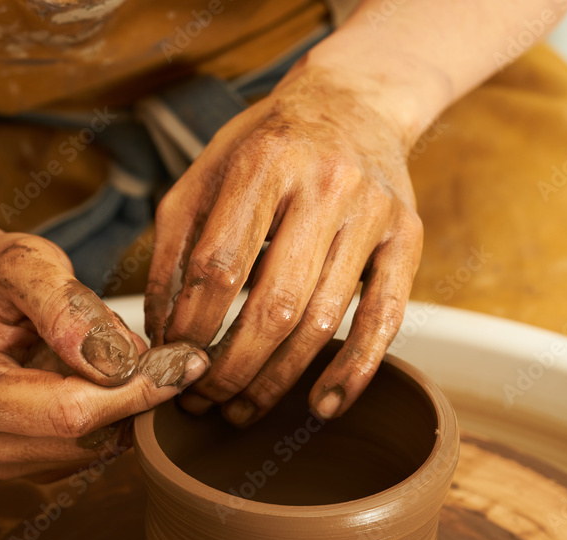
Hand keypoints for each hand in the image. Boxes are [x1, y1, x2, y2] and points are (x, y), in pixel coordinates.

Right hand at [0, 231, 208, 480]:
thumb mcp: (24, 264)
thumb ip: (66, 307)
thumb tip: (117, 363)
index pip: (68, 411)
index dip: (134, 390)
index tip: (184, 363)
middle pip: (86, 438)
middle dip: (136, 398)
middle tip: (169, 357)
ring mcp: (0, 462)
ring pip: (97, 450)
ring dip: (127, 407)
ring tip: (119, 355)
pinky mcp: (30, 468)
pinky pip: (93, 453)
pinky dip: (115, 418)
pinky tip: (104, 381)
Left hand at [145, 63, 422, 425]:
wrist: (355, 101)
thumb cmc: (267, 146)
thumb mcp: (204, 175)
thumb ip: (174, 249)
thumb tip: (159, 333)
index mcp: (264, 162)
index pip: (220, 267)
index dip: (193, 327)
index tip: (173, 363)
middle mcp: (324, 184)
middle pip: (273, 305)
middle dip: (230, 369)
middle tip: (202, 403)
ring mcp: (372, 214)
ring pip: (322, 322)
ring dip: (276, 381)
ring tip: (240, 411)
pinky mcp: (407, 239)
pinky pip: (385, 319)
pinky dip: (353, 371)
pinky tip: (323, 406)